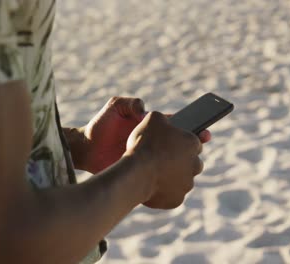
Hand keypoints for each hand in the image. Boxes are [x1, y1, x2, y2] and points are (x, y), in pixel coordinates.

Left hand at [71, 97, 210, 173]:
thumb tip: (145, 108)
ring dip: (183, 162)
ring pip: (173, 161)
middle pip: (179, 145)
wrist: (86, 149)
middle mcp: (154, 143)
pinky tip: (173, 176)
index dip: (191, 128)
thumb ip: (130, 102)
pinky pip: (160, 174)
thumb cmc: (100, 126)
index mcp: (151, 127)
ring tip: (189, 161)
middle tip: (201, 145)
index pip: (176, 126)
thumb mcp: (114, 107)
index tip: (203, 131)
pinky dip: (169, 176)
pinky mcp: (142, 171)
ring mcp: (149, 158)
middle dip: (193, 146)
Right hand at [125, 112, 203, 208]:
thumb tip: (162, 119)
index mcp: (192, 143)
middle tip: (164, 159)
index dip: (182, 143)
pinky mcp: (177, 200)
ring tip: (155, 173)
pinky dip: (164, 192)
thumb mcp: (152, 119)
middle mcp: (195, 164)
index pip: (194, 142)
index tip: (174, 144)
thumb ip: (162, 118)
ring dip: (173, 177)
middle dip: (182, 161)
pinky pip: (172, 195)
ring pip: (183, 180)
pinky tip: (152, 186)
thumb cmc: (145, 144)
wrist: (136, 173)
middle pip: (193, 163)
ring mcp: (186, 184)